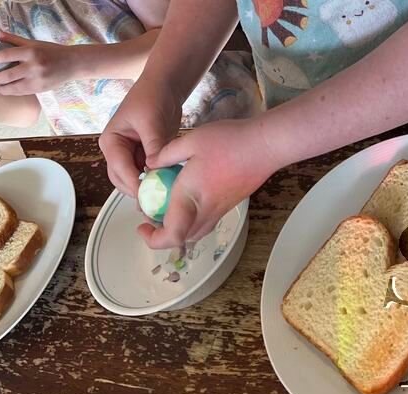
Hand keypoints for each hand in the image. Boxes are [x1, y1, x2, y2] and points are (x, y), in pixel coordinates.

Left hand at [0, 30, 76, 94]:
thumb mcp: (33, 43)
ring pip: (13, 87)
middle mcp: (34, 66)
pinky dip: (12, 91)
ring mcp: (38, 79)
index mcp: (31, 52)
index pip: (4, 56)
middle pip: (6, 75)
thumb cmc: (51, 51)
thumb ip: (14, 40)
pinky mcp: (41, 89)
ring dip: (1, 87)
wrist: (72, 63)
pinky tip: (7, 89)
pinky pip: (22, 92)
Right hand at [98, 77, 182, 196]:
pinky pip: (149, 175)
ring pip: (136, 181)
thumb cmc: (152, 96)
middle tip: (156, 204)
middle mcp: (118, 151)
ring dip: (148, 189)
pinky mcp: (146, 157)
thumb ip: (153, 146)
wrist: (165, 86)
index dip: (133, 184)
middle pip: (123, 180)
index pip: (119, 168)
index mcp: (111, 141)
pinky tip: (170, 188)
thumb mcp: (151, 121)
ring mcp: (131, 156)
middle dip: (138, 192)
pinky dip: (157, 182)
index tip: (148, 196)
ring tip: (163, 199)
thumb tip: (155, 171)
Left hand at [138, 119, 280, 248]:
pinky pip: (206, 223)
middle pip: (181, 238)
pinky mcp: (228, 206)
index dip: (153, 238)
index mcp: (190, 197)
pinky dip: (191, 220)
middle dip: (161, 233)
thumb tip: (149, 164)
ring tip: (167, 207)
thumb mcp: (191, 141)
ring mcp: (219, 211)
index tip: (142, 225)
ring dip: (177, 228)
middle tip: (151, 212)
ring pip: (195, 233)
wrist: (266, 147)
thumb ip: (166, 154)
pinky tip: (188, 198)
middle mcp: (205, 210)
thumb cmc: (230, 141)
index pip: (171, 235)